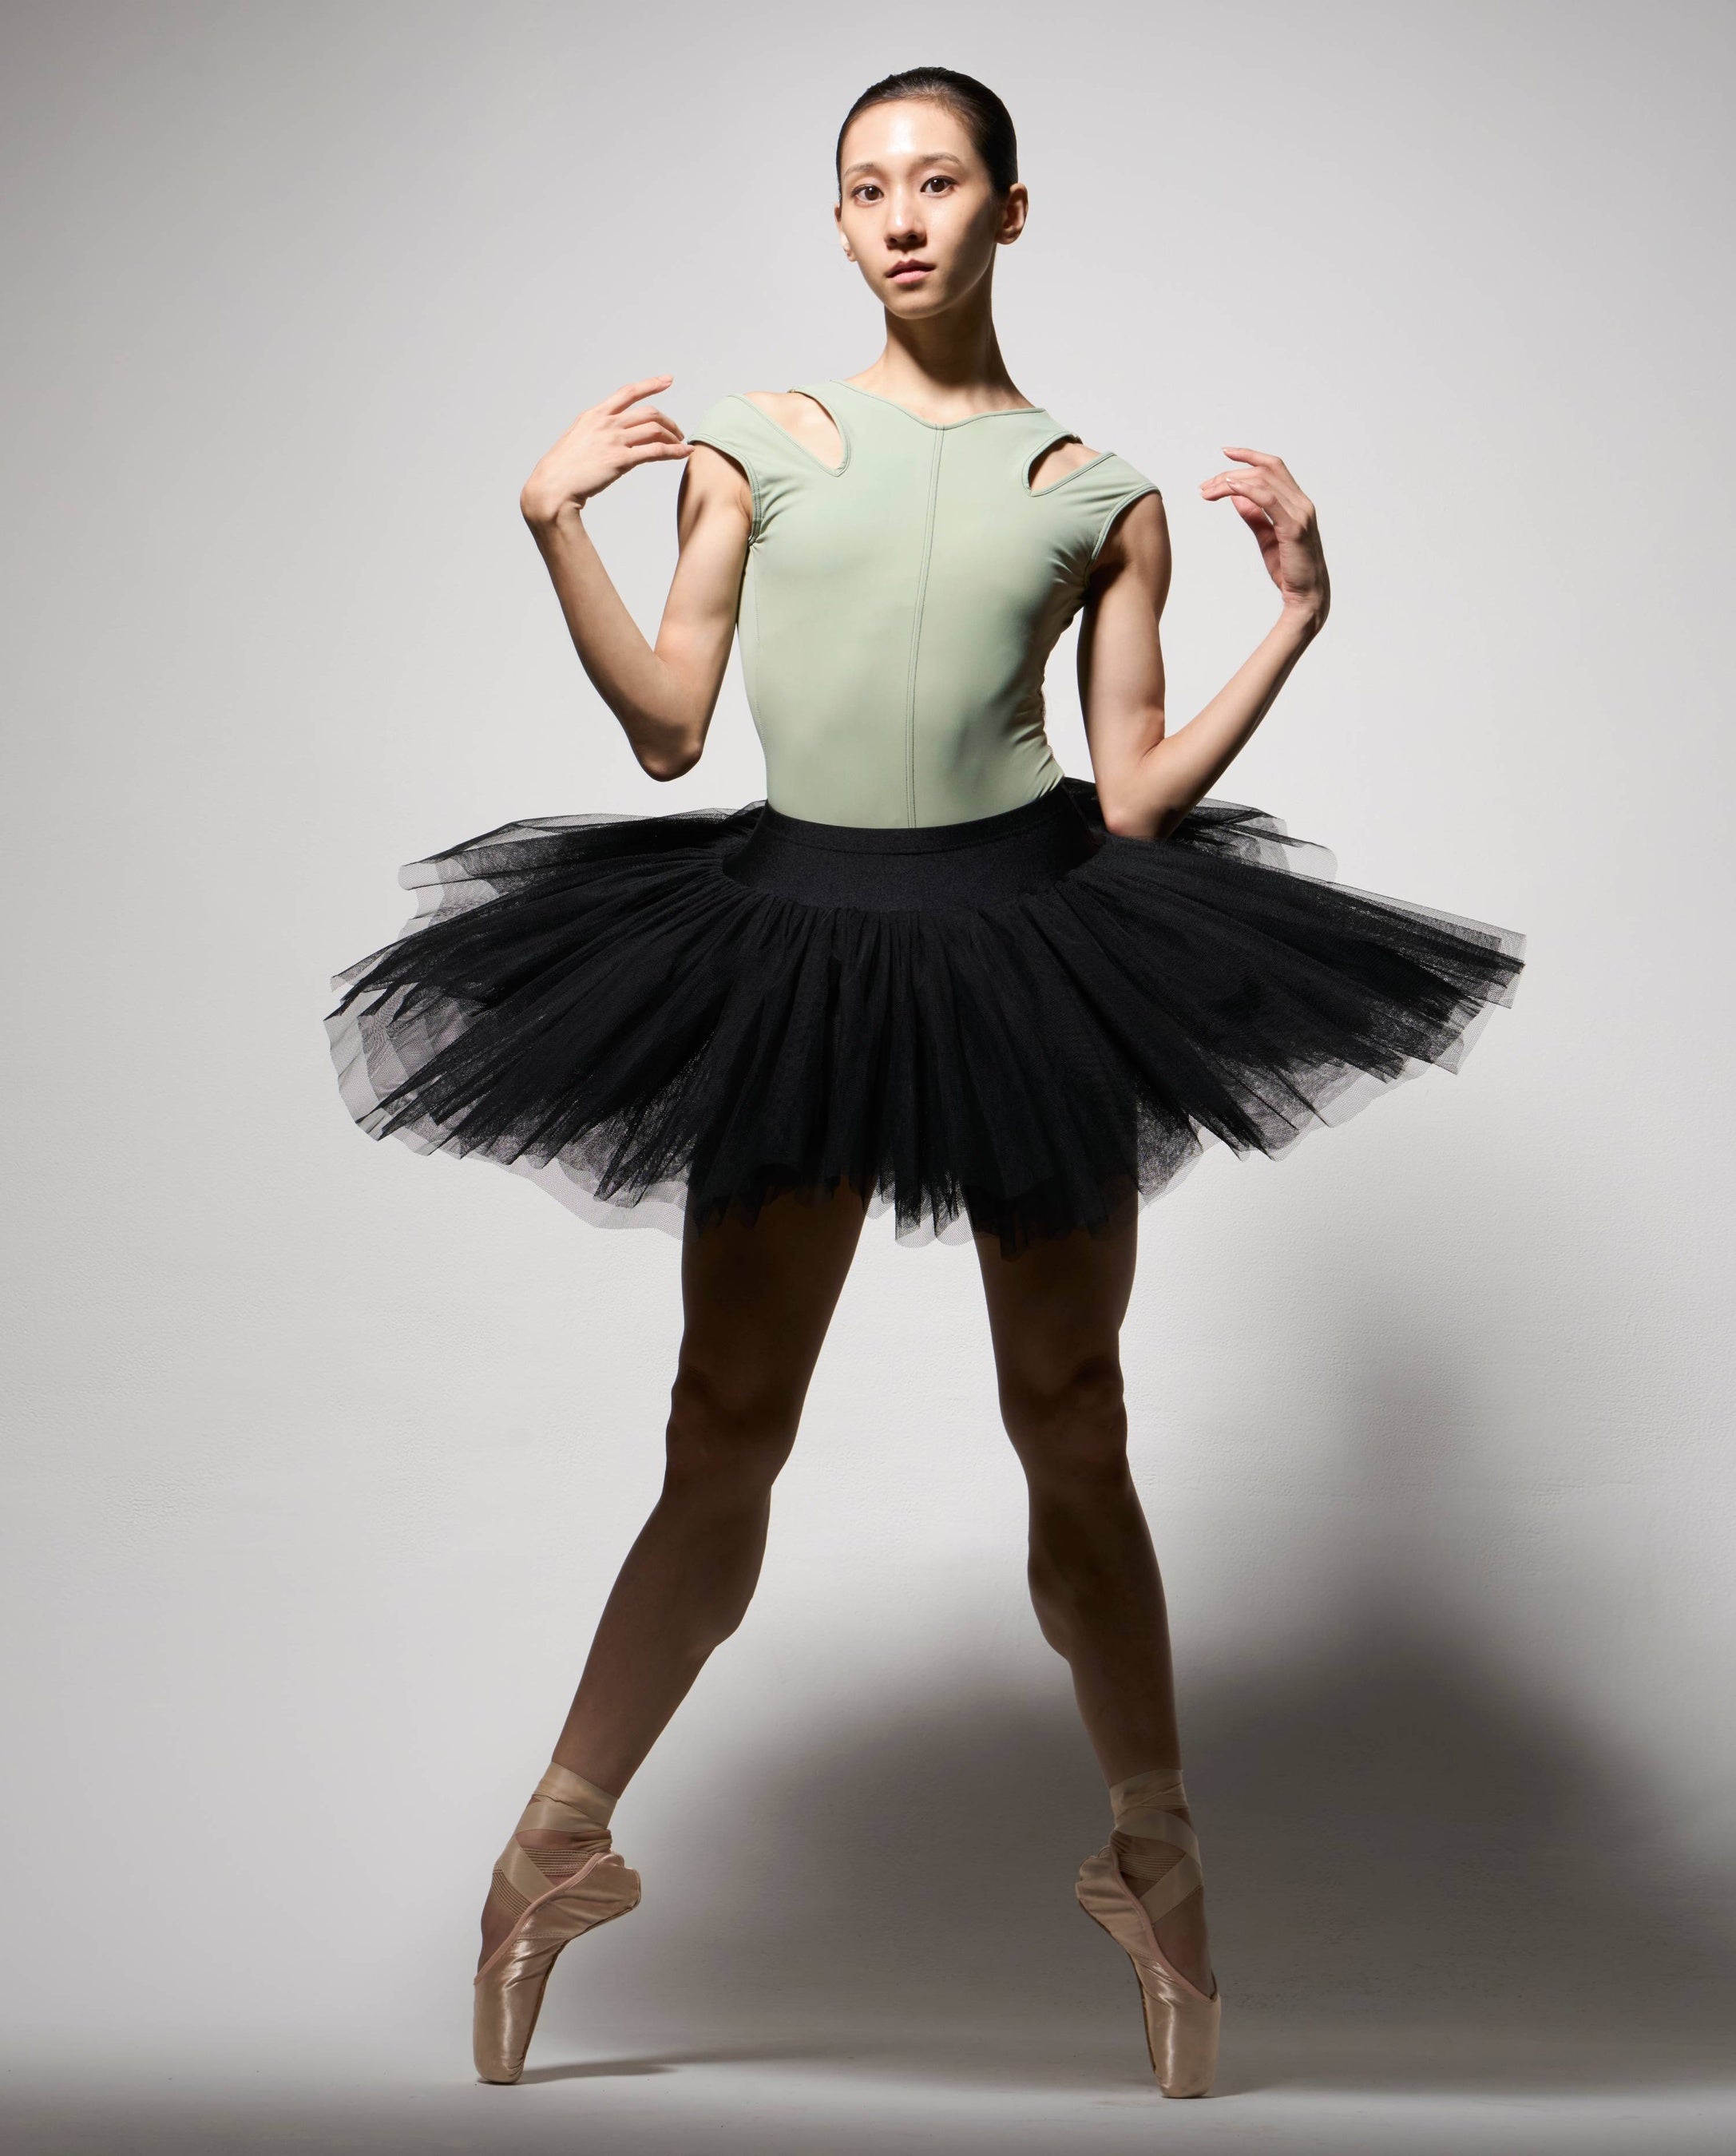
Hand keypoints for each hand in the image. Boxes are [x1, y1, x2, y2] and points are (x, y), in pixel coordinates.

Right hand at [520, 375, 691, 521]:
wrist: (552, 486)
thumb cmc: (563, 469)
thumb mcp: (578, 439)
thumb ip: (596, 432)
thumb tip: (611, 435)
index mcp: (594, 415)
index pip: (627, 393)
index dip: (650, 384)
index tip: (668, 380)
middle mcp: (606, 423)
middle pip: (648, 412)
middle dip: (668, 421)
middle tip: (678, 432)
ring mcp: (613, 440)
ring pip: (655, 429)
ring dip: (673, 436)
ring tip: (680, 445)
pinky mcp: (620, 460)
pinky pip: (655, 451)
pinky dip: (674, 451)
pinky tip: (683, 453)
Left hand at [1199, 447, 1329, 625]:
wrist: (1306, 596)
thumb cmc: (1289, 569)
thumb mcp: (1267, 537)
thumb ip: (1254, 515)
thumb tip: (1236, 497)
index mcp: (1296, 503)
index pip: (1274, 468)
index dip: (1251, 456)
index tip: (1226, 453)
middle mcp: (1301, 503)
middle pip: (1265, 471)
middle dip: (1231, 474)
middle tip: (1205, 487)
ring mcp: (1299, 514)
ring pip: (1264, 481)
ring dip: (1232, 482)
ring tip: (1209, 491)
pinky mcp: (1293, 528)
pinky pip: (1269, 500)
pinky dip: (1248, 490)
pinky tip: (1230, 489)